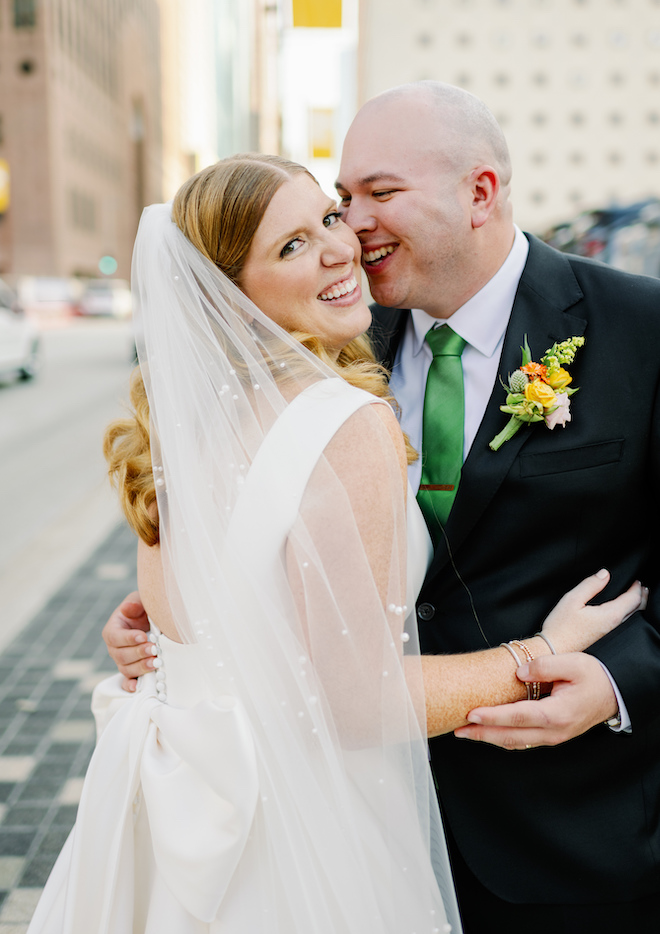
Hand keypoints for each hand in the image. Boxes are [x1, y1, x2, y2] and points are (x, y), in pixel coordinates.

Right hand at [101, 591, 152, 691]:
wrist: (156, 620)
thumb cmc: (146, 609)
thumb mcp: (141, 600)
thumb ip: (134, 603)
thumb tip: (127, 608)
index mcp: (113, 629)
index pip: (114, 637)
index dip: (127, 638)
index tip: (143, 636)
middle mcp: (115, 648)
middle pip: (121, 655)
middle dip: (138, 653)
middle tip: (154, 649)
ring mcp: (122, 661)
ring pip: (126, 669)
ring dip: (140, 667)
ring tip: (155, 662)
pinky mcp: (132, 670)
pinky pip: (127, 681)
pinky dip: (130, 685)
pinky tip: (137, 687)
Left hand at [455, 653, 617, 748]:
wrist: (614, 693)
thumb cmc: (594, 677)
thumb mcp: (573, 663)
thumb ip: (545, 666)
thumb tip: (520, 672)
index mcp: (557, 714)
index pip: (518, 717)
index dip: (493, 717)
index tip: (472, 714)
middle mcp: (553, 731)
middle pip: (511, 737)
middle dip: (482, 734)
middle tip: (457, 729)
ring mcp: (552, 737)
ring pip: (515, 742)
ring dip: (489, 738)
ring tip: (465, 732)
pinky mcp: (550, 736)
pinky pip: (522, 741)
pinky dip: (502, 737)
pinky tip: (488, 732)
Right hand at [541, 569, 645, 653]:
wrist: (554, 650)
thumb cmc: (561, 626)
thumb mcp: (572, 599)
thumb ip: (590, 585)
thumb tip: (604, 574)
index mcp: (610, 615)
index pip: (632, 599)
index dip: (636, 588)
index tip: (636, 579)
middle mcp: (614, 625)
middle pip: (636, 609)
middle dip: (641, 596)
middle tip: (642, 587)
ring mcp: (610, 632)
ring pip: (631, 617)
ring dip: (636, 604)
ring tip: (637, 596)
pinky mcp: (604, 636)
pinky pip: (623, 622)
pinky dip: (628, 612)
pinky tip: (623, 609)